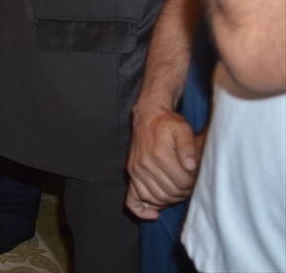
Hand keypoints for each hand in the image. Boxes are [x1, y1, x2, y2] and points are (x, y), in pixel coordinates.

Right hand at [125, 104, 199, 219]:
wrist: (147, 115)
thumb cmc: (168, 123)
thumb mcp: (182, 129)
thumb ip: (188, 146)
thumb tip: (190, 166)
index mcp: (159, 154)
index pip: (181, 183)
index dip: (193, 184)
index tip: (197, 177)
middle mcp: (144, 165)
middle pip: (169, 193)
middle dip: (184, 192)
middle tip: (191, 185)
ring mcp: (135, 171)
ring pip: (155, 198)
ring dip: (170, 200)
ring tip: (179, 191)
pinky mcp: (131, 174)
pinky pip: (132, 199)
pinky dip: (142, 210)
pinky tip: (154, 213)